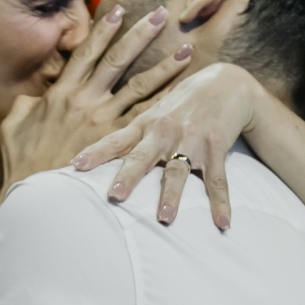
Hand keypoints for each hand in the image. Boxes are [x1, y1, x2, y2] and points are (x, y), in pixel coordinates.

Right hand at [0, 2, 181, 190]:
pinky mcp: (116, 142)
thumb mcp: (12, 127)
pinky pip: (146, 118)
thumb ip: (24, 106)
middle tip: (162, 13)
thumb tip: (31, 98)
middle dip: (141, 34)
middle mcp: (85, 100)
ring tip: (187, 50)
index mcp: (60, 93)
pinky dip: (164, 103)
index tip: (120, 8)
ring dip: (164, 66)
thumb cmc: (21, 164)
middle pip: (118, 59)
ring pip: (139, 86)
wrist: (36, 197)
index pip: (85, 53)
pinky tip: (183, 92)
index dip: (104, 29)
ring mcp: (103, 121)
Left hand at [72, 62, 264, 227]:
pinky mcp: (216, 147)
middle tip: (115, 195)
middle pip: (141, 157)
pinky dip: (220, 203)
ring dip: (171, 196)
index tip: (77, 165)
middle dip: (128, 176)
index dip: (96, 153)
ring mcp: (191, 139)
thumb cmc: (183, 103)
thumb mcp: (154, 114)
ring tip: (165, 218)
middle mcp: (164, 132)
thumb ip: (132, 136)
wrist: (227, 81)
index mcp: (146, 125)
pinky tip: (222, 223)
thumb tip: (97, 158)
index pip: (116, 141)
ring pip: (178, 172)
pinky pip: (217, 180)